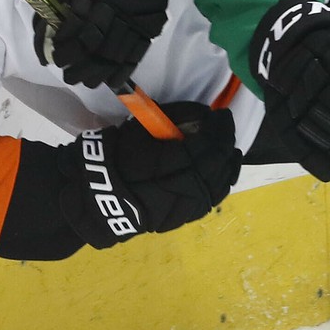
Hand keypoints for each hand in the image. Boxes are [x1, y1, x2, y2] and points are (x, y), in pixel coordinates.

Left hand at [33, 0, 186, 87]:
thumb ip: (54, 4)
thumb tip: (43, 36)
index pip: (73, 30)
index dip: (62, 48)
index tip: (53, 57)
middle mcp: (112, 10)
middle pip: (92, 46)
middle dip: (76, 65)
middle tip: (67, 74)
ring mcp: (133, 20)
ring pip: (112, 55)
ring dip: (96, 73)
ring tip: (84, 81)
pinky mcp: (149, 26)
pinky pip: (136, 54)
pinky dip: (122, 72)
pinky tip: (110, 81)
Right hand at [55, 102, 239, 249]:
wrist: (98, 196)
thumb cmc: (117, 155)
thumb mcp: (141, 128)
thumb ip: (175, 116)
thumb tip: (204, 112)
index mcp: (170, 162)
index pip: (208, 144)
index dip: (219, 128)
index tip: (221, 114)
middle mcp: (182, 187)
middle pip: (216, 163)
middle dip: (225, 142)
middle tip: (226, 127)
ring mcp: (184, 206)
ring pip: (218, 184)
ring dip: (228, 164)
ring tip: (232, 150)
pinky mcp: (184, 217)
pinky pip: (211, 200)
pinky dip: (221, 184)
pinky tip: (225, 174)